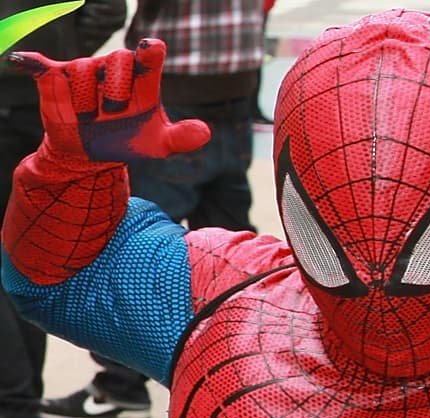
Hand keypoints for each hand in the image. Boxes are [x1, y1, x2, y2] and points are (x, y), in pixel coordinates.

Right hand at [8, 38, 209, 161]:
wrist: (94, 157)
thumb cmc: (129, 141)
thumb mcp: (159, 145)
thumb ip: (182, 137)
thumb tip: (204, 132)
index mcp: (142, 80)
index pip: (149, 56)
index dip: (150, 51)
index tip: (153, 49)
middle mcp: (114, 70)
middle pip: (118, 60)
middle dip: (117, 88)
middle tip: (116, 111)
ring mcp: (84, 73)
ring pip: (84, 72)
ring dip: (87, 101)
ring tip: (91, 118)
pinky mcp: (56, 80)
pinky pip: (43, 67)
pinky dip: (34, 64)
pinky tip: (25, 63)